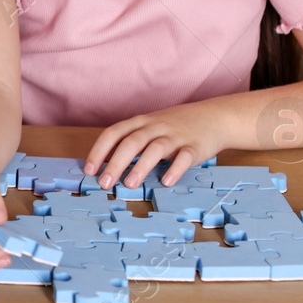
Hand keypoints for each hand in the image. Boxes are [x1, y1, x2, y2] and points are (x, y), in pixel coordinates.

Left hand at [84, 103, 225, 191]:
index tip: (89, 170)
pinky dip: (175, 169)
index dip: (99, 151)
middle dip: (115, 163)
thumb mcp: (149, 128)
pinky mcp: (194, 146)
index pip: (114, 133)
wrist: (213, 117)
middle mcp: (156, 127)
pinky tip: (166, 181)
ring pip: (155, 148)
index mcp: (140, 122)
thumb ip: (130, 142)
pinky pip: (184, 157)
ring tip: (129, 184)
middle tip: (104, 183)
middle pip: (132, 142)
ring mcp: (175, 136)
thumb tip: (105, 164)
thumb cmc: (174, 126)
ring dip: (141, 167)